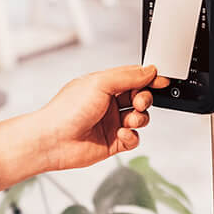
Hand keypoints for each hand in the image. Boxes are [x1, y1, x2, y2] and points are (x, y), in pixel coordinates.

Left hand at [25, 64, 162, 174]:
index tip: (161, 80)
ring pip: (140, 118)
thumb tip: (149, 71)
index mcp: (104, 85)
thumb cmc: (67, 110)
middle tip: (139, 102)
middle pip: (140, 97)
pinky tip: (121, 134)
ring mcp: (111, 123)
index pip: (133, 78)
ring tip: (129, 120)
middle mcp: (108, 103)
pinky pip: (134, 138)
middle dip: (144, 99)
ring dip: (140, 118)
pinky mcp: (113, 143)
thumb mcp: (100, 83)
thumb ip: (128, 76)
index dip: (148, 79)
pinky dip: (132, 136)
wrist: (53, 140)